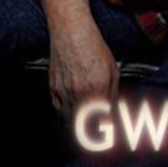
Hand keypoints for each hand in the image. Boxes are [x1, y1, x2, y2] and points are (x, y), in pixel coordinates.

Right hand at [42, 0, 119, 122]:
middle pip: (85, 128)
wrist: (70, 32)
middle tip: (99, 133)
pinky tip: (75, 113)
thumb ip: (114, 93)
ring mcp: (63, 93)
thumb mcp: (112, 70)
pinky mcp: (52, 91)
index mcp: (98, 89)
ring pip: (70, 123)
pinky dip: (68, 116)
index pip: (103, 122)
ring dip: (79, 128)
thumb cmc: (94, 48)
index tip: (111, 134)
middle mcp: (79, 94)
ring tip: (88, 125)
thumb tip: (114, 112)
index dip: (108, 131)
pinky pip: (60, 112)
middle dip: (92, 133)